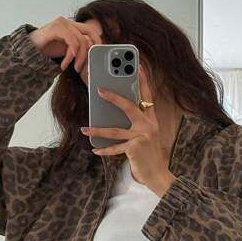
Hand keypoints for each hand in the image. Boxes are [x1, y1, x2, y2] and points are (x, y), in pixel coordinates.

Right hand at [28, 16, 101, 73]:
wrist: (29, 50)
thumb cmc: (47, 50)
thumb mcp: (67, 51)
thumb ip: (78, 50)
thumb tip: (91, 57)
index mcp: (73, 27)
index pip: (91, 31)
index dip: (97, 43)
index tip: (96, 57)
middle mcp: (69, 23)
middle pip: (89, 35)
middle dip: (89, 53)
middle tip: (84, 68)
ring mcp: (63, 24)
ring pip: (80, 41)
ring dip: (78, 58)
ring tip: (73, 68)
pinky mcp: (56, 28)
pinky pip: (71, 42)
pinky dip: (70, 55)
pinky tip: (65, 64)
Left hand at [79, 64, 176, 196]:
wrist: (157, 174)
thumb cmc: (148, 154)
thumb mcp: (144, 136)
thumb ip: (134, 124)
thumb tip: (113, 114)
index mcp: (151, 120)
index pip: (147, 96)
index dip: (143, 81)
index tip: (137, 66)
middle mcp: (149, 126)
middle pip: (129, 107)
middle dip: (114, 97)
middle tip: (98, 90)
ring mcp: (143, 137)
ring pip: (116, 130)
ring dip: (98, 129)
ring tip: (84, 129)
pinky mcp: (136, 149)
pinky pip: (116, 148)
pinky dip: (105, 150)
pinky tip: (94, 149)